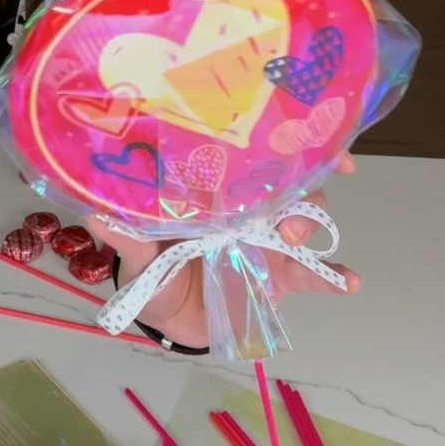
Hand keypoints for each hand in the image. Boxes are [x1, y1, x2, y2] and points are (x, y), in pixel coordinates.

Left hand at [85, 155, 359, 350]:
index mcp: (212, 193)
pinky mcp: (281, 276)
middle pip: (283, 180)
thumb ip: (127, 236)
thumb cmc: (155, 277)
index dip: (269, 136)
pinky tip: (350, 280)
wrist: (173, 323)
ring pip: (302, 217)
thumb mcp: (139, 259)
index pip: (244, 155)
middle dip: (297, 178)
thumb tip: (94, 210)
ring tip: (295, 237)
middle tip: (294, 191)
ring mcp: (267, 240)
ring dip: (307, 221)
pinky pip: (314, 274)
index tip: (291, 121)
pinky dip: (334, 275)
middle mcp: (245, 209)